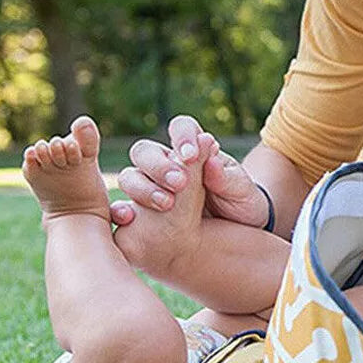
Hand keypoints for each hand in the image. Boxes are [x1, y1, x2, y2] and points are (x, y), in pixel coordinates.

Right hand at [109, 115, 268, 228]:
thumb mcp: (243, 191)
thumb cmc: (242, 204)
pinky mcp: (142, 215)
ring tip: (166, 204)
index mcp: (194, 150)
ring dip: (143, 187)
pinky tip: (128, 219)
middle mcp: (167, 165)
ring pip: (130, 176)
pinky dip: (119, 211)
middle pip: (145, 151)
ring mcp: (152, 188)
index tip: (191, 155)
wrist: (241, 234)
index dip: (182, 137)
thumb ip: (227, 176)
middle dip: (159, 165)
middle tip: (179, 184)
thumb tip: (209, 158)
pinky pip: (121, 208)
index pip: (180, 128)